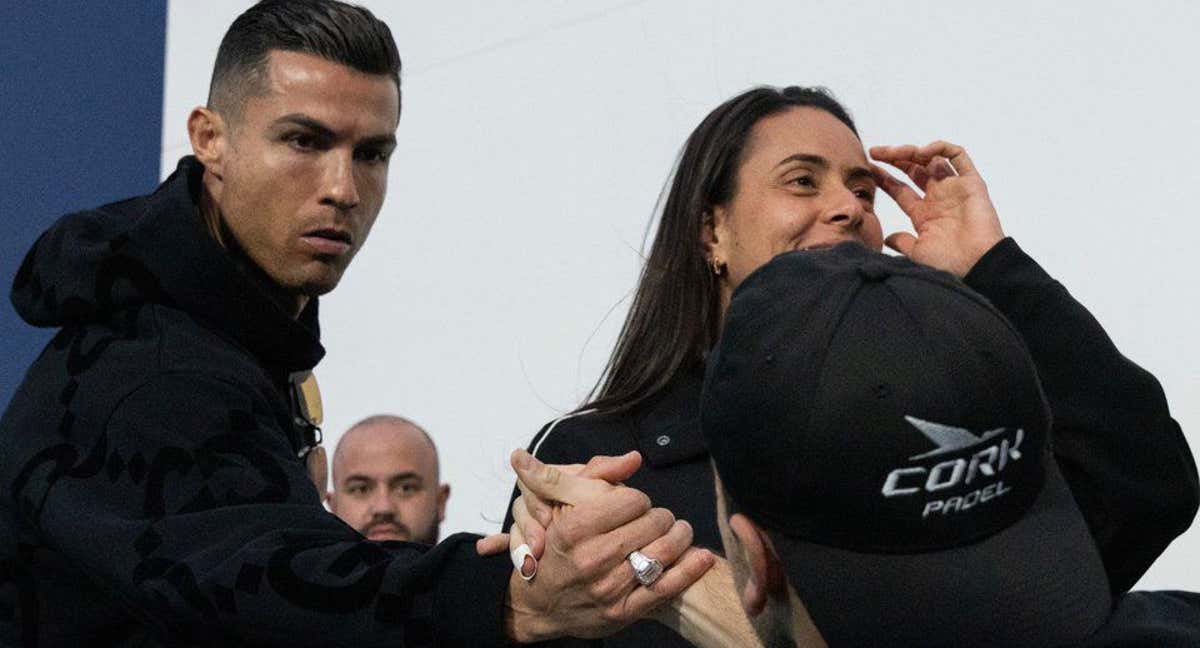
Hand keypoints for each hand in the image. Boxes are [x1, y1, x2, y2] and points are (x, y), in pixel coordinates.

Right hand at [504, 450, 714, 642]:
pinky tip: (702, 556)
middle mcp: (590, 559)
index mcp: (573, 529)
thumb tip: (629, 454)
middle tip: (660, 517)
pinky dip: (689, 570)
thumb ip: (591, 473)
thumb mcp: (557, 505)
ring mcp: (608, 588)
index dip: (638, 498)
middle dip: (661, 516)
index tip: (635, 503)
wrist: (538, 606)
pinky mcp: (622, 612)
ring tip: (680, 531)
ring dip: (680, 536)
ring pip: (662, 552)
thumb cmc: (553, 549)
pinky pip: (665, 587)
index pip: (631, 500)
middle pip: (651, 523)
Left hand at [870, 141, 1004, 276]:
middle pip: (914, 170)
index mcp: (924, 215)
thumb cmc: (949, 264)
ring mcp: (954, 189)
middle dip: (895, 159)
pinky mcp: (971, 183)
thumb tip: (886, 238)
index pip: (900, 190)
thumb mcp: (917, 253)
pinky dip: (940, 148)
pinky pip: (958, 157)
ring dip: (912, 152)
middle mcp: (938, 199)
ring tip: (895, 152)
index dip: (884, 177)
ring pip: (932, 159)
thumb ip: (902, 242)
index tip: (869, 167)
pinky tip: (922, 152)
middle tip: (876, 152)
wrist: (976, 265)